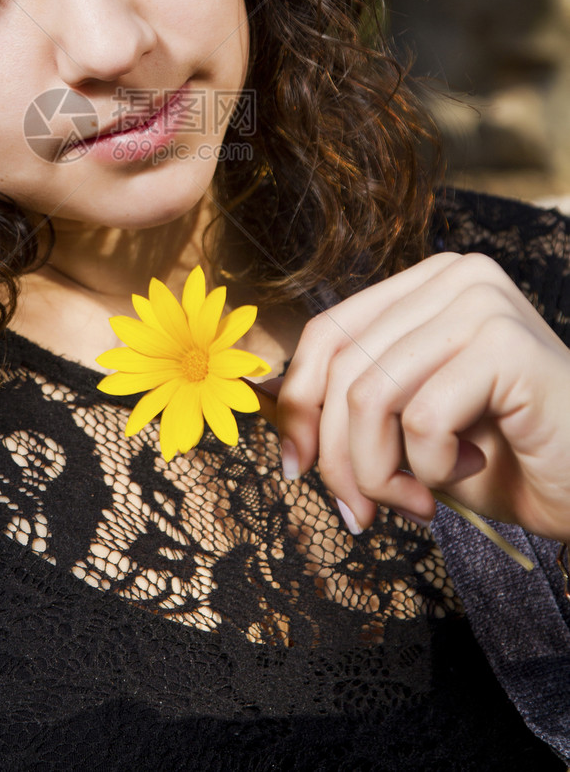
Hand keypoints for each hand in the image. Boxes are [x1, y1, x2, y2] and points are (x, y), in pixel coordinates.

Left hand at [255, 252, 569, 540]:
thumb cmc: (512, 457)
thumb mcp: (412, 424)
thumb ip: (355, 403)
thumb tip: (277, 415)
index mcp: (426, 284)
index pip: (327, 333)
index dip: (298, 404)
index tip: (296, 467)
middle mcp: (452, 277)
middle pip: (341, 367)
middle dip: (337, 456)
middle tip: (361, 512)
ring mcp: (480, 302)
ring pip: (370, 396)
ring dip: (379, 472)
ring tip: (418, 502)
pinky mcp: (504, 342)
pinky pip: (421, 419)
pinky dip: (431, 468)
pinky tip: (474, 466)